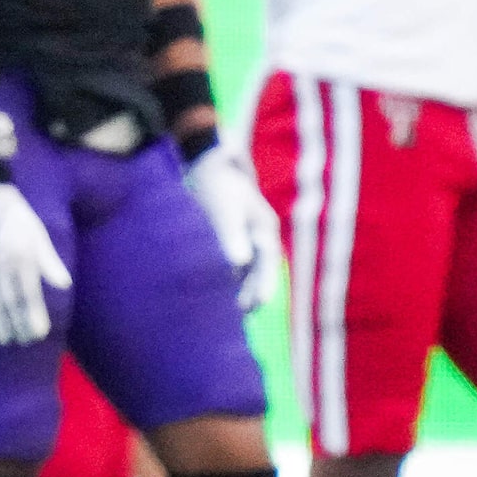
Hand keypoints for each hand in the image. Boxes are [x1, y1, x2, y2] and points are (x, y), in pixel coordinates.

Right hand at [0, 179, 69, 344]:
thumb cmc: (17, 217)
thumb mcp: (37, 233)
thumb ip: (49, 260)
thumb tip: (65, 284)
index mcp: (21, 254)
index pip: (28, 293)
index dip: (34, 315)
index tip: (39, 334)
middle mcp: (0, 263)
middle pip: (10, 302)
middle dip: (17, 324)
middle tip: (23, 342)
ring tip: (5, 340)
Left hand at [182, 140, 279, 312]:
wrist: (208, 165)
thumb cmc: (217, 186)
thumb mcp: (225, 210)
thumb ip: (232, 235)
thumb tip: (239, 261)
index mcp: (264, 226)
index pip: (267, 260)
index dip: (264, 282)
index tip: (259, 302)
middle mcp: (261, 232)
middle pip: (263, 266)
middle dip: (258, 288)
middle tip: (250, 310)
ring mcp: (250, 233)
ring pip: (253, 265)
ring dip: (248, 285)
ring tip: (241, 309)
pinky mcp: (235, 234)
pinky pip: (240, 260)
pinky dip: (236, 275)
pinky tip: (227, 289)